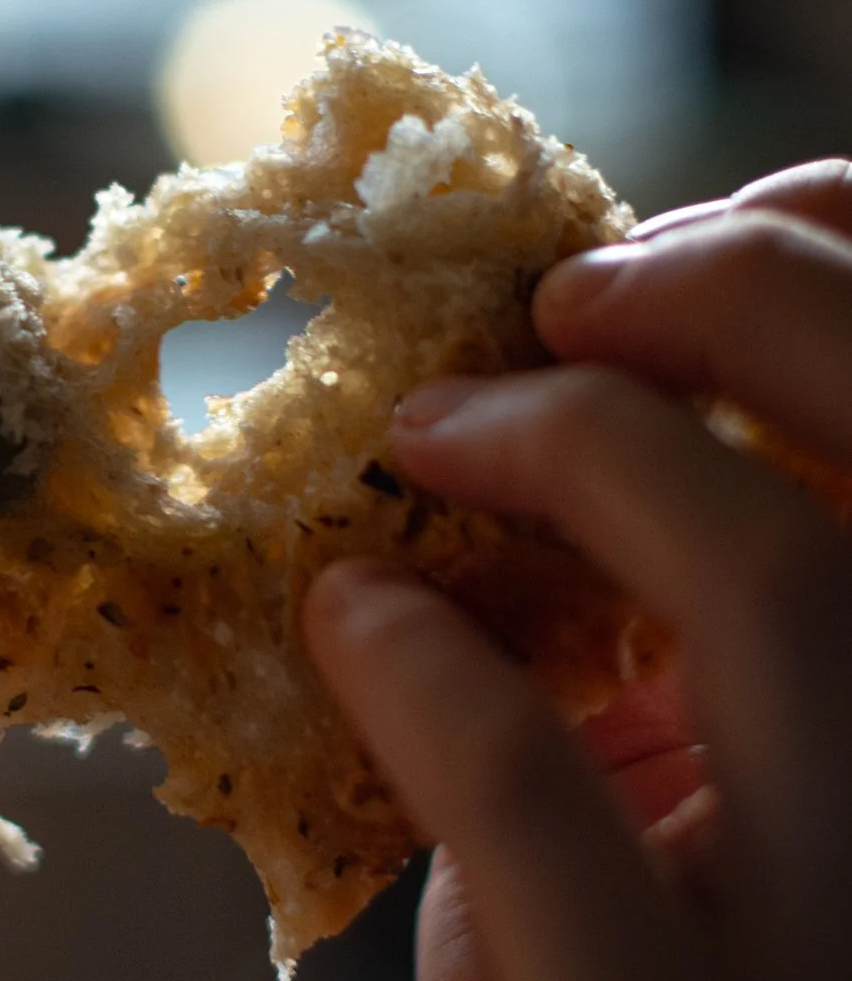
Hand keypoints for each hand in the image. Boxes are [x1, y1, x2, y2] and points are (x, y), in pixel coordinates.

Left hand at [304, 159, 851, 980]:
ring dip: (582, 441)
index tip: (668, 239)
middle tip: (569, 288)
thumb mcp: (719, 747)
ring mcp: (827, 919)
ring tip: (429, 427)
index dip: (826, 267)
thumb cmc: (657, 921)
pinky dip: (417, 665)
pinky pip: (528, 782)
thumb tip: (588, 375)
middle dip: (742, 298)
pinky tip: (348, 614)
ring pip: (776, 581)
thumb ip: (690, 594)